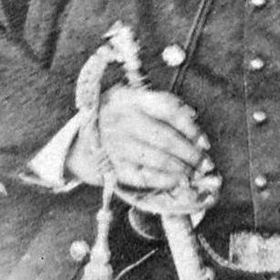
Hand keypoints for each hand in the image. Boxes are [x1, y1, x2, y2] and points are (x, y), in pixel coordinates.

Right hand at [67, 85, 210, 190]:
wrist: (74, 143)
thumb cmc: (111, 118)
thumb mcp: (129, 99)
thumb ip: (159, 103)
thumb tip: (192, 116)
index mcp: (128, 98)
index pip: (166, 108)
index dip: (189, 126)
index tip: (204, 140)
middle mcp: (121, 120)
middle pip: (165, 136)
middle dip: (190, 152)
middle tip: (205, 163)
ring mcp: (115, 145)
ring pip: (157, 158)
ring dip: (181, 168)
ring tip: (194, 173)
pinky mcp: (111, 168)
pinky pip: (144, 176)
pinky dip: (164, 179)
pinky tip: (177, 181)